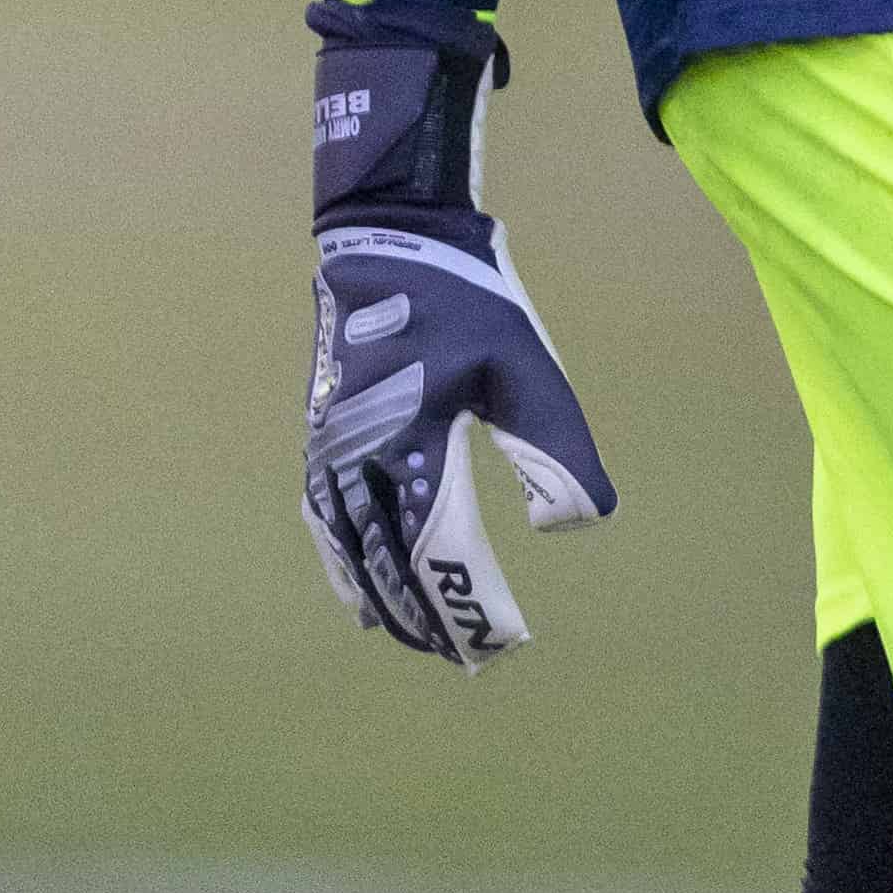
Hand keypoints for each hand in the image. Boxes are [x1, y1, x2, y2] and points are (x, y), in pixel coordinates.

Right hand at [305, 4, 616, 664]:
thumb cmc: (467, 298)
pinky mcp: (320, 436)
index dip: (473, 600)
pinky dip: (343, 565)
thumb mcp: (527, 366)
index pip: (442, 544)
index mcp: (413, 434)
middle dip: (432, 614)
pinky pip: (324, 520)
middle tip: (473, 658)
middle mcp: (358, 451)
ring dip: (386, 598)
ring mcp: (330, 446)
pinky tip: (361, 597)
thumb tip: (572, 525)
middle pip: (390, 558)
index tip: (508, 640)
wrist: (387, 234)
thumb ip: (556, 448)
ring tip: (423, 639)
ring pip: (350, 548)